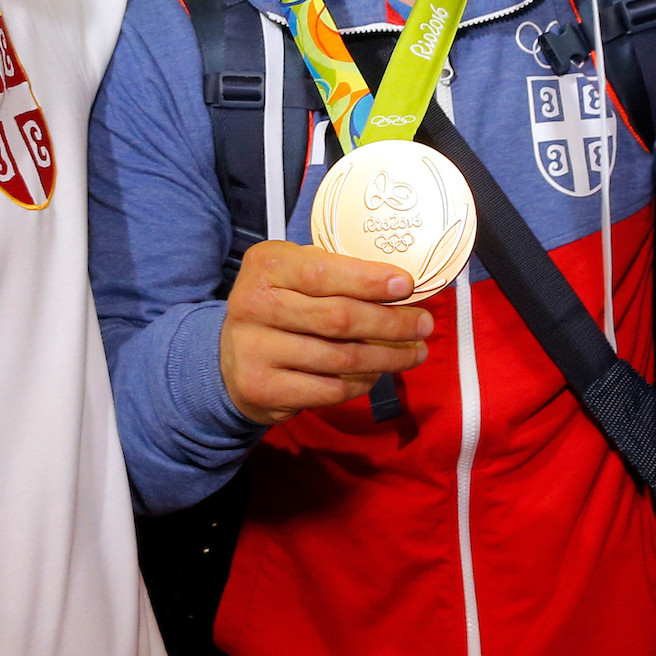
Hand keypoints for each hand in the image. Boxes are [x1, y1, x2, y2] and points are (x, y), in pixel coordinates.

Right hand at [219, 240, 433, 425]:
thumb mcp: (295, 275)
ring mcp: (255, 350)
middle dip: (392, 323)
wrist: (231, 361)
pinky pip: (331, 389)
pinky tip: (376, 373)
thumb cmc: (279, 308)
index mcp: (267, 266)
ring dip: (388, 357)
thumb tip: (400, 286)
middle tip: (424, 325)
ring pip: (341, 357)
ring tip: (414, 352)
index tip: (407, 286)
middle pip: (339, 317)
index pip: (324, 271)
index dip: (370, 280)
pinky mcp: (263, 389)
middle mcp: (254, 304)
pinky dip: (363, 382)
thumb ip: (336, 273)